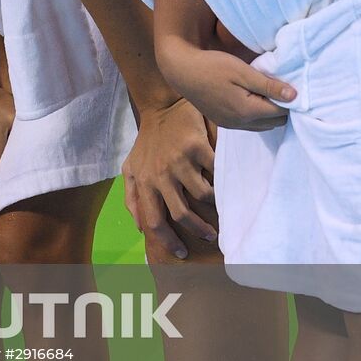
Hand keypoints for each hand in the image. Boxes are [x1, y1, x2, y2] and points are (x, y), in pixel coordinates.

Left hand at [121, 98, 216, 258]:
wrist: (161, 107)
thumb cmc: (147, 142)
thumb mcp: (130, 168)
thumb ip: (131, 197)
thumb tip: (140, 228)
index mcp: (144, 183)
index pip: (154, 220)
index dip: (169, 241)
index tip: (183, 253)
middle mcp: (160, 175)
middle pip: (181, 214)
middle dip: (199, 230)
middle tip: (212, 237)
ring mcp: (178, 161)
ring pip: (202, 195)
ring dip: (215, 206)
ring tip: (222, 207)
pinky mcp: (196, 147)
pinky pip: (215, 172)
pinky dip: (224, 180)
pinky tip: (229, 183)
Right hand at [157, 35, 295, 130]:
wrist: (181, 70)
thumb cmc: (212, 67)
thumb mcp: (243, 71)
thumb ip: (269, 86)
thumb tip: (295, 96)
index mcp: (247, 111)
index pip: (282, 112)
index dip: (288, 98)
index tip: (285, 83)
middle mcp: (240, 123)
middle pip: (275, 122)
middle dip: (281, 107)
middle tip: (276, 87)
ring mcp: (230, 124)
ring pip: (263, 126)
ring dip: (269, 113)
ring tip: (264, 92)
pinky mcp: (223, 122)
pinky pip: (249, 125)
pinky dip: (256, 115)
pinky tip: (250, 98)